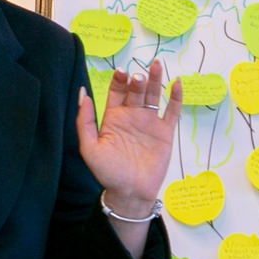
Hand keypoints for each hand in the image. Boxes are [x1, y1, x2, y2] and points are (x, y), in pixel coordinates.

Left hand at [75, 61, 181, 216]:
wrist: (130, 193)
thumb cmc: (108, 173)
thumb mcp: (89, 148)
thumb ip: (84, 122)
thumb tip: (82, 93)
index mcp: (113, 117)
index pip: (116, 91)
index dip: (119, 80)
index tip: (121, 72)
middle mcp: (131, 116)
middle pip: (136, 90)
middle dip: (137, 80)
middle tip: (139, 76)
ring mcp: (149, 122)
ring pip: (153, 95)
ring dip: (156, 80)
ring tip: (157, 65)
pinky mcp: (165, 132)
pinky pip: (172, 110)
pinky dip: (176, 96)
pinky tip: (176, 83)